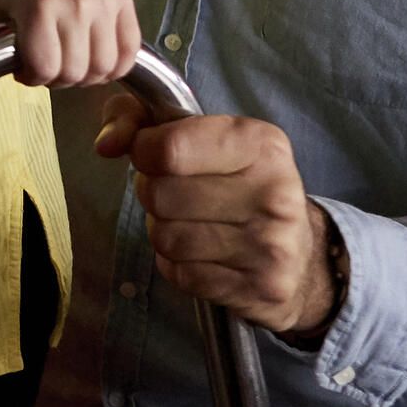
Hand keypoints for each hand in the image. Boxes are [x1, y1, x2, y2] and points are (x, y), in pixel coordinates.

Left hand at [0, 0, 140, 86]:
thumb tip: (18, 72)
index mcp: (39, 7)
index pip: (45, 68)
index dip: (33, 77)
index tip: (27, 68)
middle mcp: (76, 4)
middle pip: (76, 72)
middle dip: (59, 79)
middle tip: (50, 66)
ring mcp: (103, 3)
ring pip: (105, 67)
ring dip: (88, 77)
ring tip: (73, 63)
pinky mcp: (124, 2)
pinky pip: (130, 53)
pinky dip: (116, 67)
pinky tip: (98, 61)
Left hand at [97, 98, 339, 337]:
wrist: (300, 254)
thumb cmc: (234, 181)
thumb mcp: (196, 132)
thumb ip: (137, 118)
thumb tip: (106, 145)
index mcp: (261, 143)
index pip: (169, 148)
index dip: (143, 151)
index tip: (152, 153)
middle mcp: (274, 193)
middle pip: (161, 195)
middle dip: (153, 193)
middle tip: (175, 193)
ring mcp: (272, 245)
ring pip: (167, 238)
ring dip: (164, 231)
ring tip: (191, 222)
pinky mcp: (263, 287)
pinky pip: (181, 275)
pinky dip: (179, 265)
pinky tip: (205, 254)